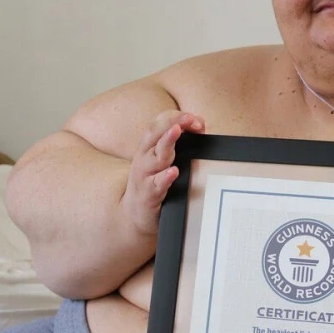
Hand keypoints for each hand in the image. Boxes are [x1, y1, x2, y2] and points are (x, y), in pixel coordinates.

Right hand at [121, 111, 205, 234]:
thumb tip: (200, 126)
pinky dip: (164, 177)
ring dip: (166, 142)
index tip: (195, 119)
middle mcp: (144, 157)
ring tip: (177, 131)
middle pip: (155, 134)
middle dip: (172, 122)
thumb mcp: (164, 160)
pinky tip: (174, 171)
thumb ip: (180, 143)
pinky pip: (156, 184)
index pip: (160, 124)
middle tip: (189, 117)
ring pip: (154, 156)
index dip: (176, 118)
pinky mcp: (148, 194)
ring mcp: (144, 176)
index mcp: (148, 146)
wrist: (134, 215)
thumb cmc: (153, 182)